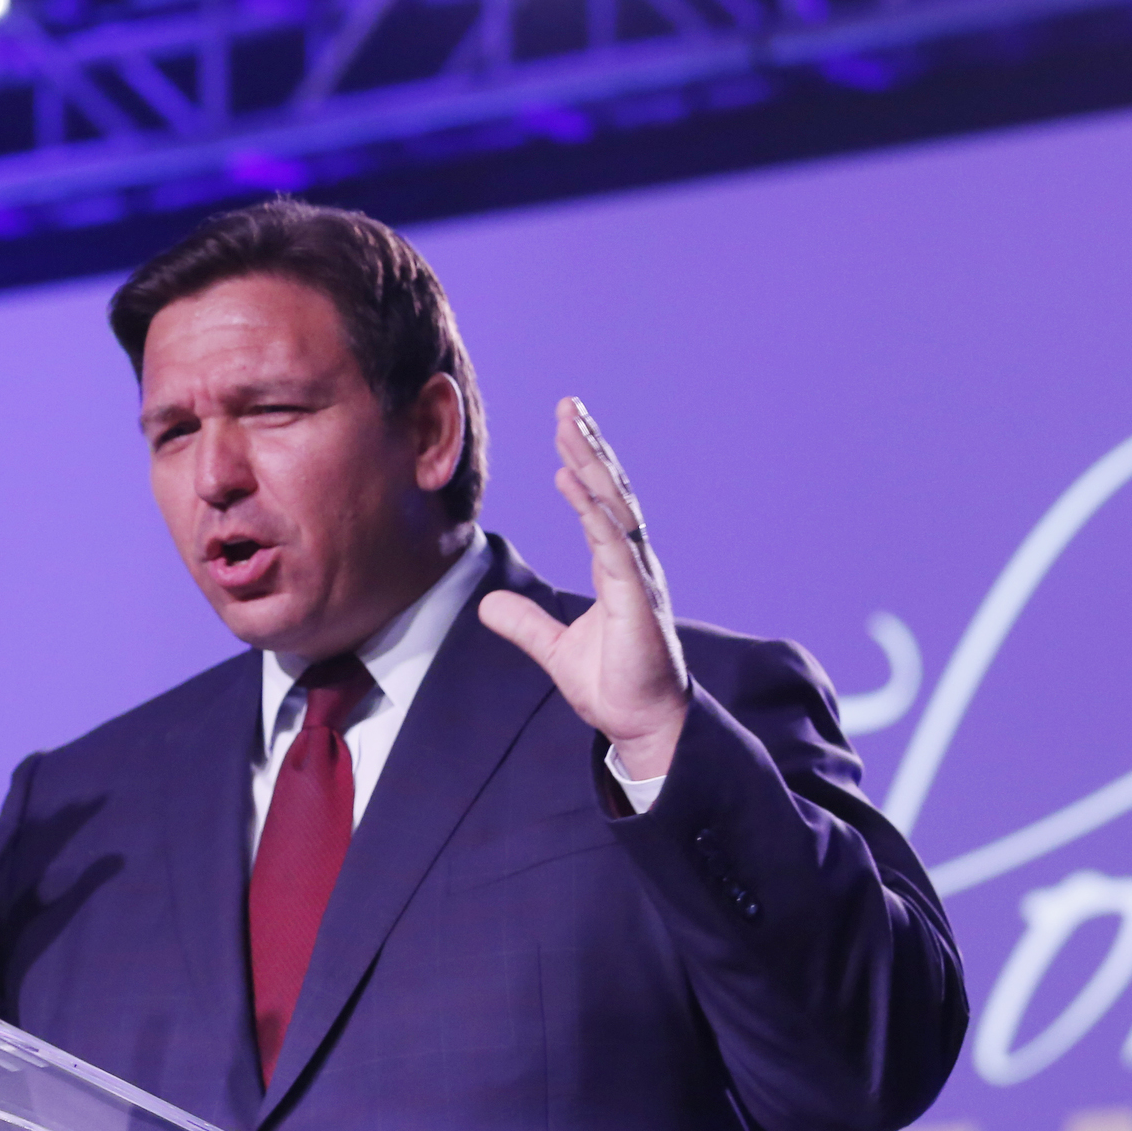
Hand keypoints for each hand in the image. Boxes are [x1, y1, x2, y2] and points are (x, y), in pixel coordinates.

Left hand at [478, 398, 689, 781]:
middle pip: (609, 491)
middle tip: (567, 405)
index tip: (563, 428)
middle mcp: (631, 563)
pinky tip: (575, 482)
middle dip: (588, 446)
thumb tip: (487, 606)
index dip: (582, 464)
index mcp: (616, 567)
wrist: (644, 725)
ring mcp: (638, 577)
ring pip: (614, 507)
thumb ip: (524, 624)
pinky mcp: (638, 599)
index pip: (598, 502)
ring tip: (569, 428)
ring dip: (591, 464)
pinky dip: (594, 512)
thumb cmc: (614, 687)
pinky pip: (614, 545)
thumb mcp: (555, 650)